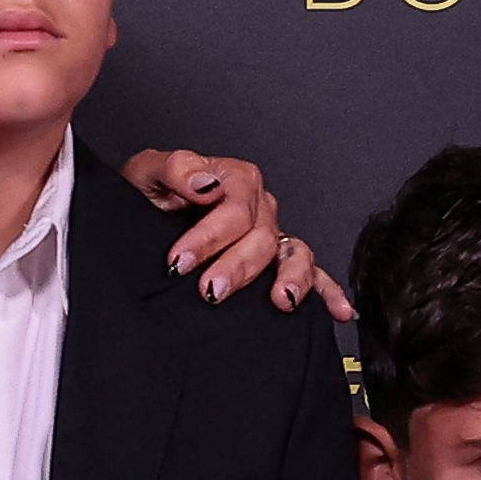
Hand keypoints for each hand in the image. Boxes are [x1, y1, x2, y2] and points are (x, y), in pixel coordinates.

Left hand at [119, 146, 339, 310]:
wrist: (143, 221)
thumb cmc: (150, 195)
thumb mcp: (147, 172)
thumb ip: (175, 169)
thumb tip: (205, 182)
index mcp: (232, 179)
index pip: (234, 207)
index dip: (209, 236)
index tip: (179, 261)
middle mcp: (258, 206)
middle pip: (263, 235)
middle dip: (237, 266)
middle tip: (210, 289)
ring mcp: (271, 233)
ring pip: (292, 253)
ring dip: (289, 278)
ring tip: (279, 300)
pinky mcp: (277, 261)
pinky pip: (312, 273)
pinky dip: (327, 290)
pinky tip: (337, 309)